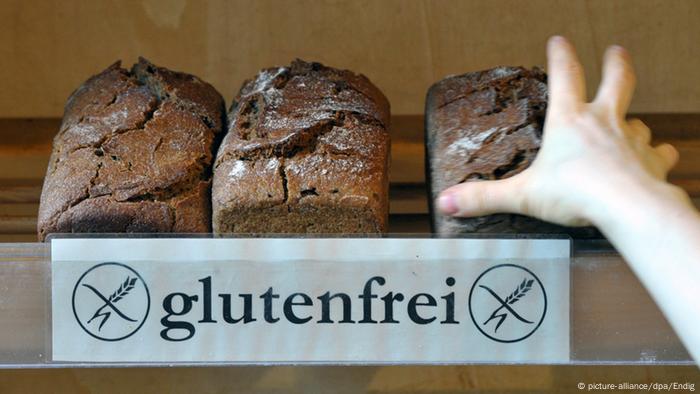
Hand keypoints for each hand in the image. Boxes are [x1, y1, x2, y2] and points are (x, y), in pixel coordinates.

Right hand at [436, 36, 684, 227]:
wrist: (627, 208)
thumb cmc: (576, 195)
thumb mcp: (522, 195)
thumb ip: (484, 198)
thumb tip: (446, 201)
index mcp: (570, 121)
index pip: (565, 75)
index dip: (561, 55)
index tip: (558, 40)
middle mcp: (604, 122)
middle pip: (617, 80)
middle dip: (615, 63)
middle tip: (615, 51)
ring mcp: (632, 139)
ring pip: (639, 119)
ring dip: (633, 117)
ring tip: (632, 121)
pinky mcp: (653, 161)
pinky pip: (660, 152)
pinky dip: (659, 153)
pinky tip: (657, 155)